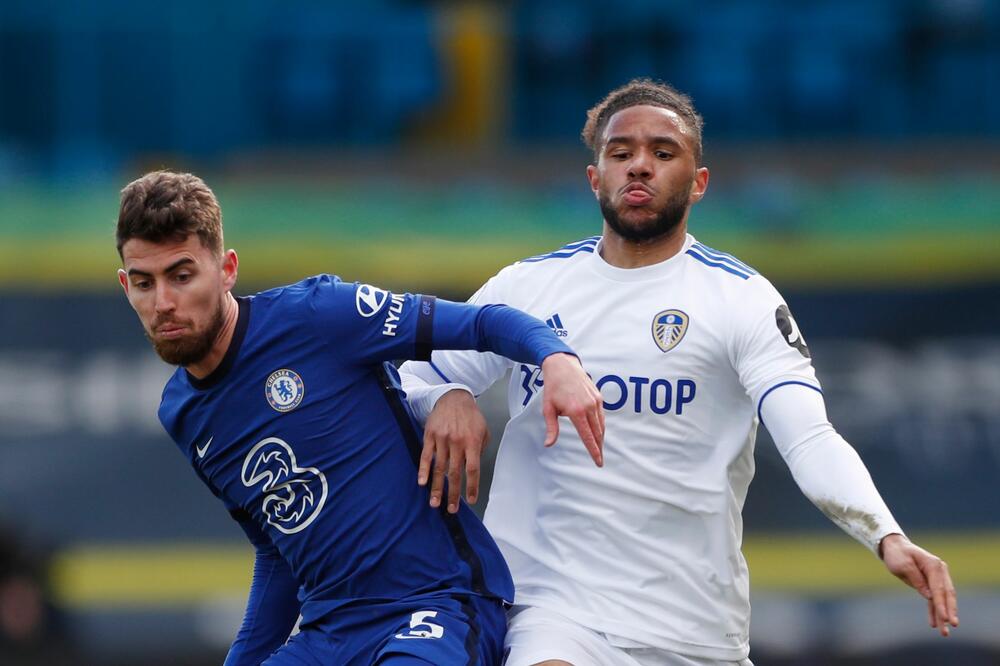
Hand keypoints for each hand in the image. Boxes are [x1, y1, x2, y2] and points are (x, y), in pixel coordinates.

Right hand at [417, 389, 488, 513]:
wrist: (453, 397)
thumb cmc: (471, 416)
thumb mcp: (483, 430)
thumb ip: (480, 449)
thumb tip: (473, 468)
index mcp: (472, 442)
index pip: (472, 469)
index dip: (471, 486)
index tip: (471, 500)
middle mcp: (457, 442)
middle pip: (454, 473)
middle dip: (453, 493)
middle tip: (451, 509)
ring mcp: (442, 439)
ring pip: (439, 468)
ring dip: (437, 487)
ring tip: (435, 502)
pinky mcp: (430, 436)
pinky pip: (426, 456)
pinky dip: (423, 470)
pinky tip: (422, 482)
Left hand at [539, 353, 604, 465]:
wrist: (562, 366)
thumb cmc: (553, 387)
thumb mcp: (548, 409)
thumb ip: (552, 428)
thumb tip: (549, 444)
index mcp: (576, 411)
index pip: (588, 437)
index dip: (594, 451)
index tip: (598, 462)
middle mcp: (589, 407)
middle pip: (598, 433)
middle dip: (599, 448)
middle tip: (600, 460)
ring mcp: (595, 401)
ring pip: (601, 425)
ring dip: (601, 438)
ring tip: (599, 448)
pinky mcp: (598, 397)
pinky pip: (601, 416)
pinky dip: (601, 425)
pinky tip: (598, 432)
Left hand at [880, 533, 958, 636]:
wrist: (895, 547)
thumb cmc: (898, 555)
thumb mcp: (903, 565)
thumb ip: (917, 580)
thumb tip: (929, 596)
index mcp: (934, 565)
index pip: (939, 588)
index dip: (942, 604)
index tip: (945, 618)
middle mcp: (940, 571)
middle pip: (947, 594)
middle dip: (949, 611)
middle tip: (952, 625)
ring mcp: (937, 578)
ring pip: (942, 599)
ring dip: (943, 615)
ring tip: (944, 632)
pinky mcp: (931, 584)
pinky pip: (934, 600)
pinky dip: (934, 611)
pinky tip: (934, 625)